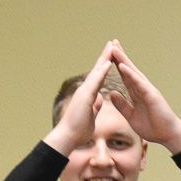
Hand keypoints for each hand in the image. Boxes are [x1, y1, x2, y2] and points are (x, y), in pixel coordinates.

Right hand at [43, 41, 115, 155]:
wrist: (68, 137)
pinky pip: (96, 81)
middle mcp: (85, 90)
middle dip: (105, 56)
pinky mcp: (85, 96)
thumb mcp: (91, 116)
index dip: (105, 66)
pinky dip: (102, 71)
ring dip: (104, 58)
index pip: (99, 77)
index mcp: (88, 95)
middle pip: (98, 70)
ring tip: (112, 46)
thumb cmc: (78, 130)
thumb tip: (99, 99)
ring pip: (96, 71)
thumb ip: (95, 106)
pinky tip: (109, 62)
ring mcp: (84, 91)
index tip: (111, 56)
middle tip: (112, 43)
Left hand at [104, 40, 180, 152]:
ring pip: (133, 72)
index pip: (125, 76)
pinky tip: (122, 66)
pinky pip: (139, 83)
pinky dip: (130, 74)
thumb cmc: (153, 127)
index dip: (116, 65)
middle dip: (120, 56)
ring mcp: (148, 90)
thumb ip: (122, 105)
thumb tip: (112, 93)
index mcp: (137, 93)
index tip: (108, 54)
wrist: (168, 135)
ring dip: (123, 60)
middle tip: (112, 42)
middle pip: (129, 69)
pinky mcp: (151, 95)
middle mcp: (142, 88)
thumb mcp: (131, 116)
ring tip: (115, 48)